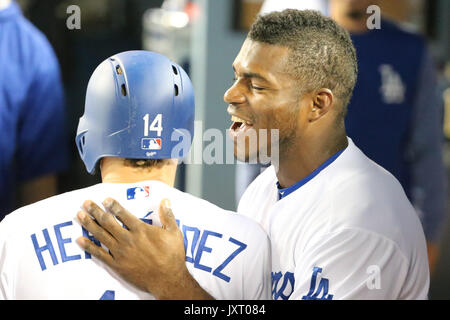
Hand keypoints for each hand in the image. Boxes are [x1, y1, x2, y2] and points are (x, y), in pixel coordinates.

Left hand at [76, 197, 212, 299]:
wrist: (167, 279)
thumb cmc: (172, 256)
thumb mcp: (174, 233)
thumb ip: (168, 215)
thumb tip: (165, 200)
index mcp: (141, 229)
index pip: (122, 214)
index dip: (112, 205)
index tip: (105, 200)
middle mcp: (128, 239)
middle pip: (108, 222)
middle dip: (95, 211)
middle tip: (86, 203)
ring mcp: (120, 252)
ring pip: (101, 235)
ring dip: (89, 224)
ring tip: (80, 215)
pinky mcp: (117, 265)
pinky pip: (99, 254)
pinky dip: (89, 246)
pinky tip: (80, 240)